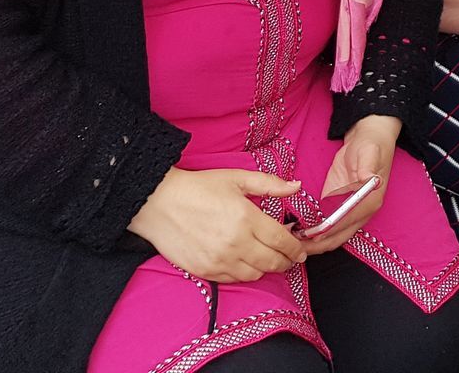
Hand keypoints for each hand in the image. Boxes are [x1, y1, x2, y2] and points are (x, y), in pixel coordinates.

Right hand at [128, 166, 305, 282]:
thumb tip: (296, 186)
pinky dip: (244, 275)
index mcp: (246, 219)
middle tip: (291, 259)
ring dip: (266, 269)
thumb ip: (270, 184)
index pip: (281, 241)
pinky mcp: (203, 271)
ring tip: (270, 261)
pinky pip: (232, 280)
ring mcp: (218, 260)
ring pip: (253, 275)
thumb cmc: (199, 188)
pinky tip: (247, 265)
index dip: (295, 248)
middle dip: (286, 262)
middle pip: (271, 262)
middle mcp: (235, 244)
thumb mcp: (237, 178)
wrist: (157, 203)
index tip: (301, 250)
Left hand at [302, 116, 398, 254]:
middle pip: (338, 237)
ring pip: (331, 237)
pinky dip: (313, 234)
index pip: (347, 223)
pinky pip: (327, 227)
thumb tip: (367, 179)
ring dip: (313, 243)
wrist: (368, 138)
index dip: (328, 230)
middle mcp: (361, 212)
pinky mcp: (339, 207)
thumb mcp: (369, 152)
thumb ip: (367, 167)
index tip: (309, 236)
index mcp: (370, 202)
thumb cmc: (370, 144)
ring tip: (290, 243)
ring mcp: (349, 212)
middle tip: (293, 247)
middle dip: (317, 245)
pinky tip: (297, 234)